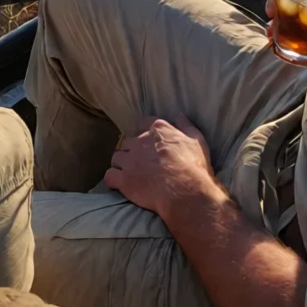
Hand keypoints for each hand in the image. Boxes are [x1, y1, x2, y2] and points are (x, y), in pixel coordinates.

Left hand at [103, 119, 224, 225]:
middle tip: (138, 162)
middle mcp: (140, 141)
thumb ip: (186, 126)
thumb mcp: (196, 141)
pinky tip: (118, 184)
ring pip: (117, 157)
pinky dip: (112, 180)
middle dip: (131, 150)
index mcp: (157, 129)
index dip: (142, 132)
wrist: (185, 192)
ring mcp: (130, 160)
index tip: (146, 143)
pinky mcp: (124, 179)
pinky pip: (109, 176)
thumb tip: (179, 115)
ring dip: (121, 164)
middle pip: (127, 141)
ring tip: (128, 174)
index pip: (142, 123)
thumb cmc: (193, 167)